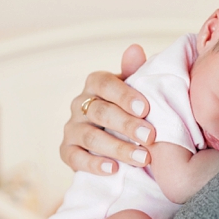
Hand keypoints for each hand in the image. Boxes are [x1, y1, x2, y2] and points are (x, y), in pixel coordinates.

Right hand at [60, 44, 156, 174]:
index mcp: (96, 83)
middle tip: (151, 137)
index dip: (124, 95)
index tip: (145, 109)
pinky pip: (75, 158)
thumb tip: (135, 49)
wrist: (115, 138)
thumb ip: (136, 72)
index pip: (105, 84)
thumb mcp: (136, 89)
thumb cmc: (130, 108)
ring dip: (118, 148)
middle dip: (127, 125)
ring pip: (90, 137)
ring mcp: (72, 128)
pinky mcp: (67, 151)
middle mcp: (80, 103)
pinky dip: (94, 164)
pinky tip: (113, 169)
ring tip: (143, 159)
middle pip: (100, 112)